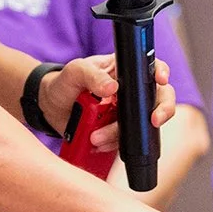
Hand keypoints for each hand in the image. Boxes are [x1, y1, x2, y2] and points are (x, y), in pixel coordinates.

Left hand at [40, 54, 176, 149]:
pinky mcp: (118, 131)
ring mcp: (126, 112)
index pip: (151, 67)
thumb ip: (91, 75)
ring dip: (121, 134)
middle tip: (153, 120)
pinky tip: (96, 141)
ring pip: (141, 125)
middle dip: (161, 110)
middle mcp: (131, 91)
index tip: (160, 81)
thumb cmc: (64, 82)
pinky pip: (125, 140)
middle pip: (159, 98)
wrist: (50, 108)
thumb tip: (112, 87)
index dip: (161, 73)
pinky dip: (112, 144)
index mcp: (124, 70)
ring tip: (95, 136)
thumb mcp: (75, 72)